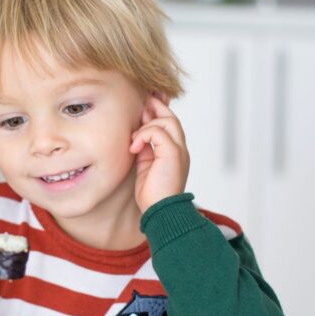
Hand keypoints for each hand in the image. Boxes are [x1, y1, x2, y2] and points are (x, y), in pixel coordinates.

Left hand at [129, 95, 189, 211]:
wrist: (161, 212)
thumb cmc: (153, 194)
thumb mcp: (146, 166)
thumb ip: (145, 149)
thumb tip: (137, 134)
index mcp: (175, 152)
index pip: (170, 124)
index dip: (159, 111)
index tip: (144, 105)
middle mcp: (180, 149)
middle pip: (171, 118)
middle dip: (155, 107)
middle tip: (141, 103)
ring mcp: (179, 150)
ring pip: (167, 121)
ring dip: (147, 124)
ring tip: (134, 138)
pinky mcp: (173, 153)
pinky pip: (158, 132)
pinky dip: (143, 135)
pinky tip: (134, 147)